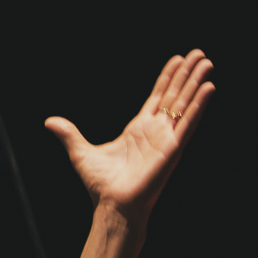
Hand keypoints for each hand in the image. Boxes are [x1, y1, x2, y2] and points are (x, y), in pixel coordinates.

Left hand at [44, 50, 214, 220]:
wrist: (112, 204)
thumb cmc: (101, 184)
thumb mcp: (80, 152)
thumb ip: (69, 134)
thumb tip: (49, 122)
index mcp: (138, 129)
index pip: (158, 97)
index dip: (168, 78)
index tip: (178, 59)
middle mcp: (156, 131)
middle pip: (175, 96)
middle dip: (187, 74)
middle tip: (200, 53)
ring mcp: (167, 138)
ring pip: (185, 104)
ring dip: (197, 83)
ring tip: (208, 62)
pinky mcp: (173, 148)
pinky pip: (189, 122)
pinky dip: (199, 105)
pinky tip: (208, 87)